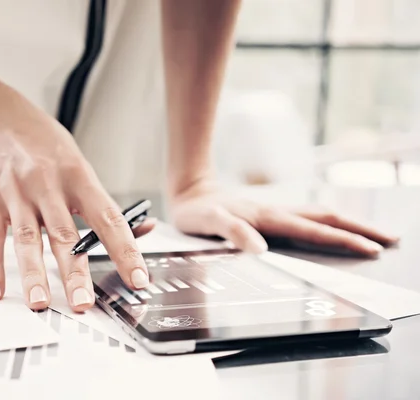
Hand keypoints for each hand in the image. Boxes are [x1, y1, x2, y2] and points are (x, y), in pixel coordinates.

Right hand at [0, 95, 153, 310]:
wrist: (0, 118)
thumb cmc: (46, 145)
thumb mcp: (82, 167)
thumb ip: (105, 204)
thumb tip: (142, 230)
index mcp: (79, 177)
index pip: (108, 219)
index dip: (125, 250)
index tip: (137, 278)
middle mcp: (48, 185)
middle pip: (64, 234)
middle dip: (74, 272)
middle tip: (83, 303)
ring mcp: (17, 193)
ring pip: (27, 239)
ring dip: (34, 273)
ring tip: (40, 302)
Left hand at [169, 179, 398, 256]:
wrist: (190, 193)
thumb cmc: (197, 211)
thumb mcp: (209, 222)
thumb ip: (233, 232)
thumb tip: (261, 248)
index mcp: (268, 218)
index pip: (314, 230)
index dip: (344, 240)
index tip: (371, 250)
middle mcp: (277, 212)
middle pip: (329, 217)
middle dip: (361, 229)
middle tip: (392, 240)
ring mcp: (277, 211)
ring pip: (322, 215)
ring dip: (351, 224)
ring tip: (376, 234)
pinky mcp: (271, 214)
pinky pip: (309, 218)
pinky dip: (331, 223)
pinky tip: (338, 228)